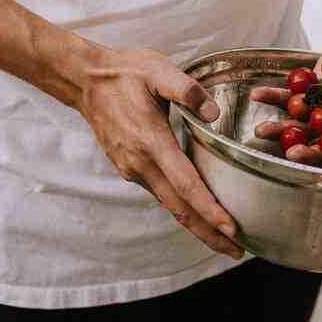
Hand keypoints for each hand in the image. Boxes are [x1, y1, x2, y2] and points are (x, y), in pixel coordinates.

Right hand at [69, 44, 242, 258]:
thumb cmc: (124, 73)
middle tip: (236, 251)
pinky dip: (182, 207)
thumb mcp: (158, 70)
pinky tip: (198, 210)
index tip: (231, 229)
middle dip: (209, 233)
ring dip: (197, 224)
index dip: (210, 210)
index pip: (186, 185)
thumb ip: (188, 91)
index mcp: (151, 141)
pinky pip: (160, 193)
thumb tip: (214, 114)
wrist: (84, 80)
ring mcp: (132, 169)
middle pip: (180, 209)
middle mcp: (140, 163)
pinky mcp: (129, 168)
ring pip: (170, 205)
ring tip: (224, 238)